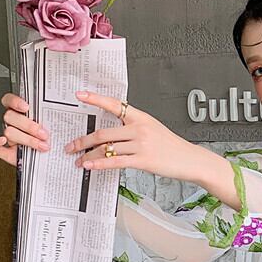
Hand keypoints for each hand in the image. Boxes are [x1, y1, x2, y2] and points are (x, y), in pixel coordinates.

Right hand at [0, 93, 50, 166]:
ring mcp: (9, 136)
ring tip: (42, 146)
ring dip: (26, 139)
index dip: (15, 101)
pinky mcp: (5, 151)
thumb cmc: (53, 139)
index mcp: (21, 113)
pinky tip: (6, 143)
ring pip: (8, 132)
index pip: (9, 100)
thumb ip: (55, 115)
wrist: (52, 160)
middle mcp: (13, 123)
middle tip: (44, 134)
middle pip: (10, 117)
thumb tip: (72, 100)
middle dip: (28, 126)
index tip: (27, 107)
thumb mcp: (55, 125)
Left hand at [64, 90, 190, 178]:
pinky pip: (116, 162)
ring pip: (107, 149)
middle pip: (104, 133)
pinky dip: (100, 164)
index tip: (80, 95)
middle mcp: (140, 128)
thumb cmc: (172, 146)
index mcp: (141, 117)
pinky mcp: (143, 160)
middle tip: (71, 146)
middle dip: (83, 140)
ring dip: (89, 155)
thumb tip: (113, 134)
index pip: (115, 104)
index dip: (96, 98)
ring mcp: (141, 144)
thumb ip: (134, 128)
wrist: (190, 159)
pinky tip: (90, 166)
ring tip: (78, 160)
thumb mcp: (154, 129)